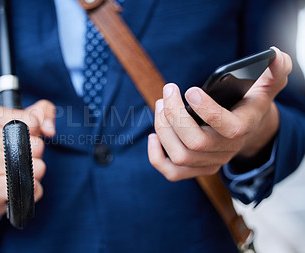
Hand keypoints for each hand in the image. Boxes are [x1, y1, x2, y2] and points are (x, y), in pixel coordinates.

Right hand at [0, 100, 55, 216]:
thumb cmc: (7, 151)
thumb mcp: (26, 122)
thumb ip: (44, 112)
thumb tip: (49, 129)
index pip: (33, 122)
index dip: (35, 133)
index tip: (21, 138)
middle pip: (36, 145)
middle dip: (35, 154)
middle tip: (17, 158)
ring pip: (36, 167)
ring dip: (34, 173)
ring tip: (16, 172)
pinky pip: (31, 186)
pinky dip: (33, 188)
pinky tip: (18, 186)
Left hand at [148, 47, 291, 180]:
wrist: (245, 128)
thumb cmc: (249, 103)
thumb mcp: (265, 87)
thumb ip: (274, 72)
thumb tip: (274, 55)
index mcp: (243, 128)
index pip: (228, 128)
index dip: (207, 110)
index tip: (190, 90)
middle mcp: (227, 150)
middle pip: (195, 143)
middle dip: (175, 115)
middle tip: (168, 92)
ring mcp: (211, 162)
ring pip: (180, 156)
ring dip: (163, 129)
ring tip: (161, 104)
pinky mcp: (196, 168)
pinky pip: (172, 173)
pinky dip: (157, 157)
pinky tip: (153, 136)